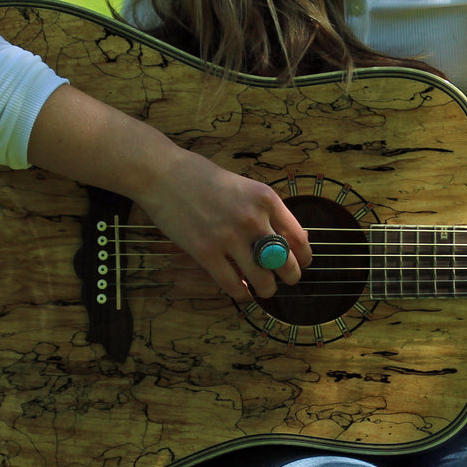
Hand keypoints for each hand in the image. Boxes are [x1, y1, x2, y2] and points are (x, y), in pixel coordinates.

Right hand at [135, 146, 312, 302]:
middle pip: (285, 263)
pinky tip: (241, 291)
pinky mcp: (205, 252)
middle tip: (286, 281)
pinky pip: (232, 284)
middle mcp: (252, 218)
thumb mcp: (245, 186)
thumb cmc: (203, 178)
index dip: (303, 257)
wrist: (163, 173)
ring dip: (266, 290)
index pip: (298, 238)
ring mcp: (229, 237)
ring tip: (264, 289)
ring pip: (262, 280)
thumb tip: (297, 236)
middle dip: (290, 277)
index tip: (301, 263)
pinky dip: (241, 293)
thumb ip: (268, 211)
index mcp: (266, 199)